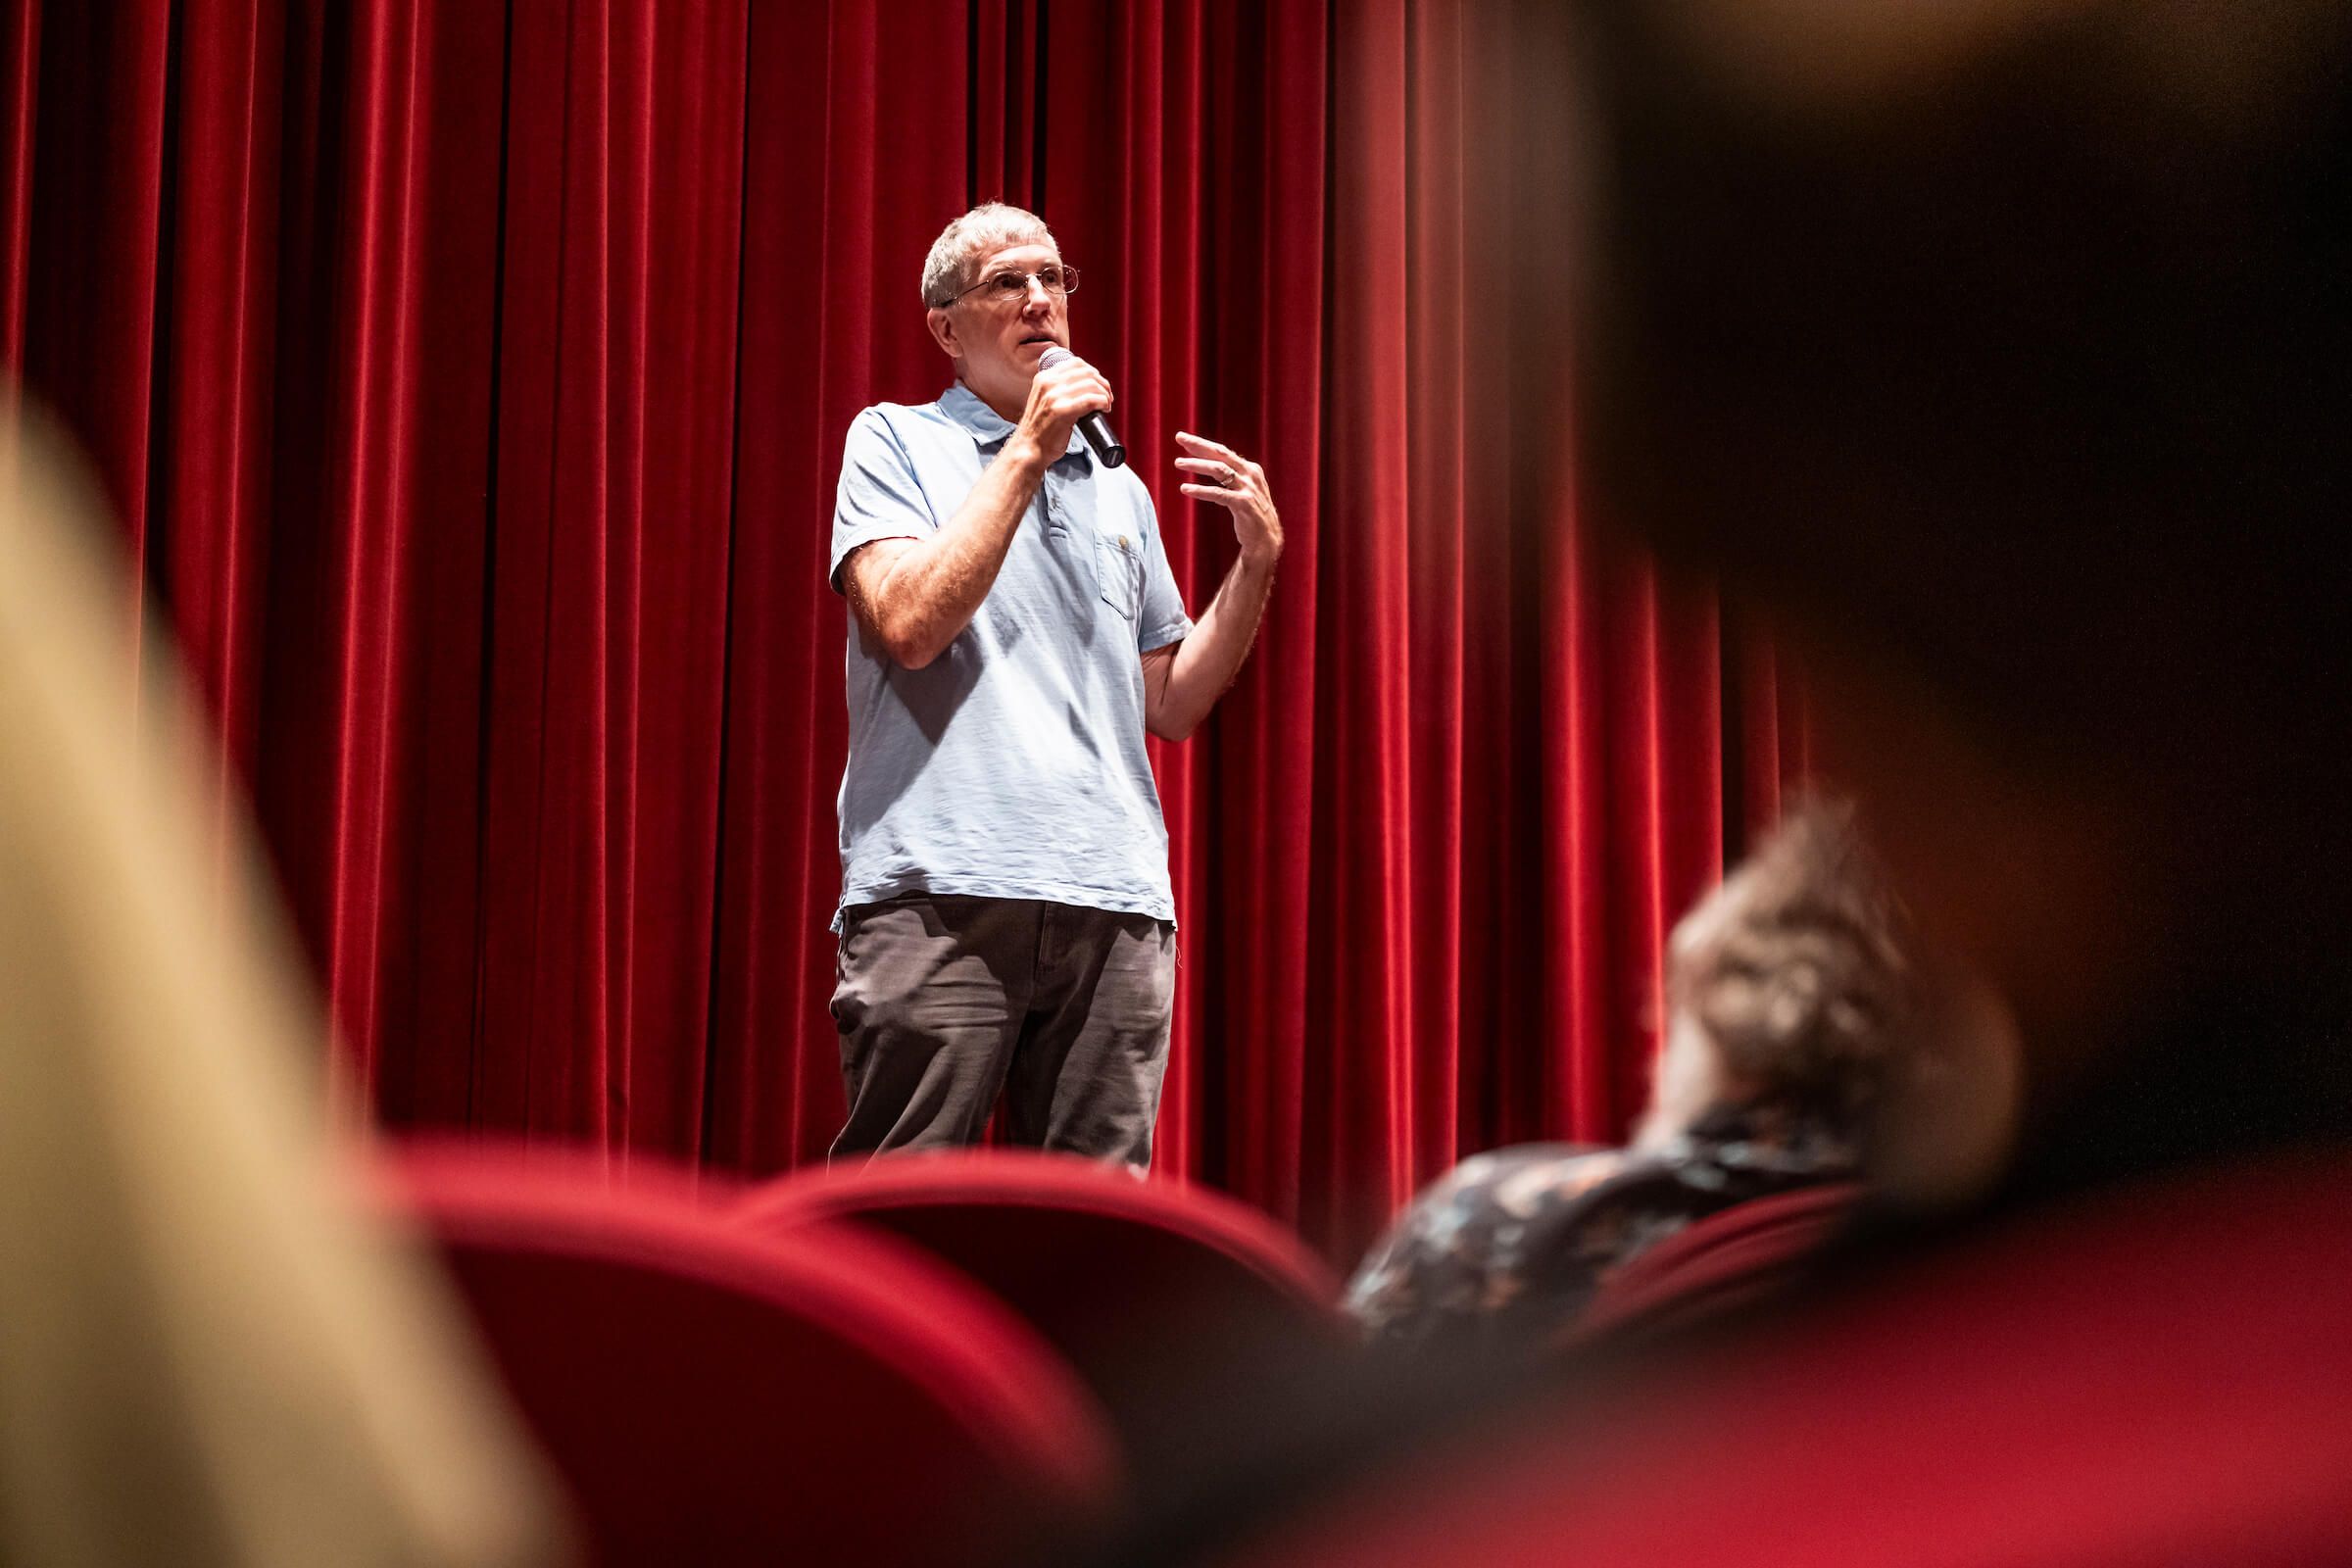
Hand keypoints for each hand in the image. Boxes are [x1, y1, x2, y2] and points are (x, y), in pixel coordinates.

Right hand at [1014, 353, 1111, 461]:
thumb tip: (1087, 384)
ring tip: (1106, 405)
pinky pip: (1091, 400)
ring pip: (1092, 385)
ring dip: (1105, 394)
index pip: (1076, 363)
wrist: (1029, 449)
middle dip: (1102, 384)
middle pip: (1087, 372)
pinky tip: (1104, 409)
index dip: (1093, 373)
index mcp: (1044, 377)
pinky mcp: (1062, 411)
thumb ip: (1059, 388)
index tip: (1098, 385)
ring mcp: (1054, 396)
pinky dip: (1103, 402)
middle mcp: (1048, 383)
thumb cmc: (1040, 429)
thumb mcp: (1045, 399)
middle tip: (1107, 397)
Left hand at [1175, 432, 1281, 566]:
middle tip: (1180, 438)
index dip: (1203, 444)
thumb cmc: (1251, 515)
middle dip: (1199, 445)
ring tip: (1178, 463)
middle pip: (1221, 454)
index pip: (1223, 452)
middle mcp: (1250, 475)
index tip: (1184, 438)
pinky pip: (1217, 493)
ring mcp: (1248, 489)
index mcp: (1250, 469)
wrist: (1266, 539)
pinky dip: (1200, 490)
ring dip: (1197, 465)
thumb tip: (1212, 464)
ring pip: (1218, 470)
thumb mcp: (1244, 490)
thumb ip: (1231, 477)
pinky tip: (1185, 489)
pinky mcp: (1243, 503)